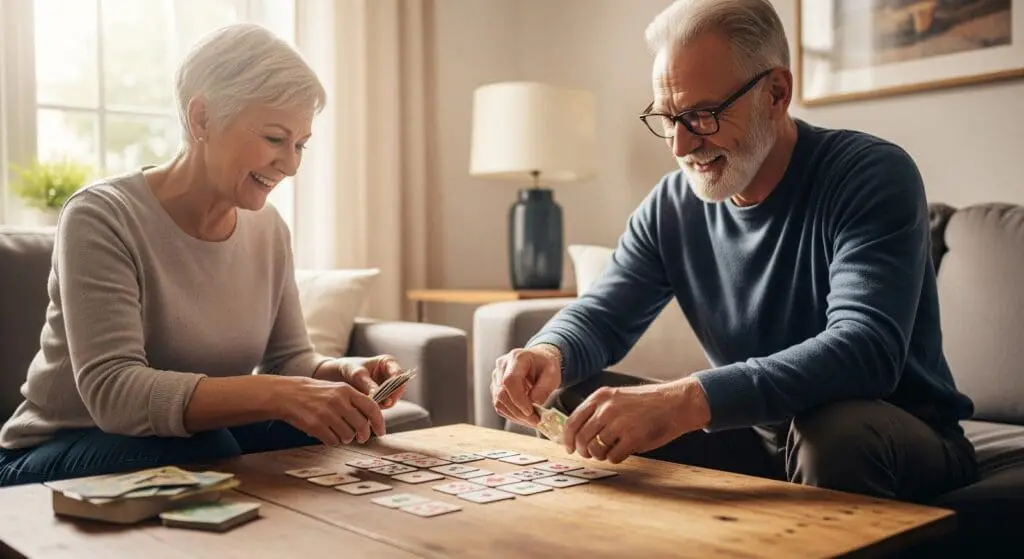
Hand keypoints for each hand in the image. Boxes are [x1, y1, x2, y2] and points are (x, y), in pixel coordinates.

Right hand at [277, 376, 385, 445]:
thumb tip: (370, 421)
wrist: (288, 394)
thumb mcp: (337, 390)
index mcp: (346, 390)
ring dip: (346, 438)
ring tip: (339, 431)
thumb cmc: (315, 393)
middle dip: (363, 435)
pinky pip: (333, 441)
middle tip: (361, 438)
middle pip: (361, 425)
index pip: (371, 407)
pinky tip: (327, 434)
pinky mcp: (316, 425)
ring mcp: (327, 414)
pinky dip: (333, 441)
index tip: (381, 431)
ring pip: (348, 435)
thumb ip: (354, 402)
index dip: (379, 422)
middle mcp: (339, 401)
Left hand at [315, 355, 406, 408]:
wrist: (333, 375)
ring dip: (382, 405)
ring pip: (391, 400)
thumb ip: (368, 384)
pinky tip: (366, 411)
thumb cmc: (346, 368)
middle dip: (390, 398)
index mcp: (387, 363)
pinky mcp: (379, 398)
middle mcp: (390, 375)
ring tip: (369, 408)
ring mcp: (386, 387)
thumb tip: (379, 396)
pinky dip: (376, 409)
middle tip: (381, 406)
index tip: (388, 397)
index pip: (399, 375)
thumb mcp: (356, 374)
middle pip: (398, 390)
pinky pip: (382, 406)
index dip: (396, 387)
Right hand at [491, 345, 561, 427]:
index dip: (518, 399)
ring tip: (532, 420)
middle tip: (535, 421)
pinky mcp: (495, 387)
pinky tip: (524, 417)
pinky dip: (512, 414)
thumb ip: (544, 388)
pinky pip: (500, 405)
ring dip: (515, 415)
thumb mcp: (552, 374)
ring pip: (498, 402)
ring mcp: (496, 377)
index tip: (530, 411)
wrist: (538, 360)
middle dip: (518, 411)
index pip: (510, 380)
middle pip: (502, 393)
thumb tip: (534, 404)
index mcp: (517, 358)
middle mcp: (502, 366)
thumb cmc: (545, 365)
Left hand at [562, 378, 710, 463]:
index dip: (567, 439)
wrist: (675, 403)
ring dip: (601, 455)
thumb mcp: (617, 397)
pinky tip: (623, 452)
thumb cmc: (646, 403)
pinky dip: (616, 458)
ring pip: (595, 450)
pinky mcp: (632, 437)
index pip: (572, 422)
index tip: (569, 447)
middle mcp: (606, 409)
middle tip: (591, 454)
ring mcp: (619, 423)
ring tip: (611, 450)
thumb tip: (577, 434)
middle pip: (581, 438)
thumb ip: (597, 411)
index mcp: (599, 397)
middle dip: (584, 451)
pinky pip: (613, 457)